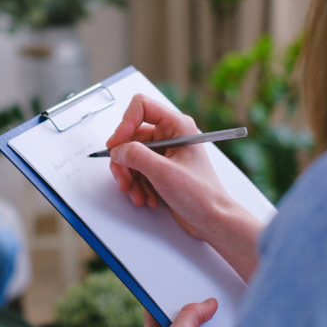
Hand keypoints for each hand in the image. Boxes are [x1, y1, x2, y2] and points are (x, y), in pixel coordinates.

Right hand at [107, 94, 229, 241]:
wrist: (211, 219)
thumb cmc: (201, 195)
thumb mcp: (164, 173)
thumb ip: (137, 156)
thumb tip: (117, 149)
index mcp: (177, 126)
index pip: (141, 107)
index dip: (124, 124)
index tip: (115, 145)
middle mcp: (169, 135)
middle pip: (130, 137)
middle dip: (125, 162)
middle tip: (125, 182)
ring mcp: (163, 152)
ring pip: (130, 156)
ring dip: (130, 178)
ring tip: (139, 195)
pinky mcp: (159, 167)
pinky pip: (135, 170)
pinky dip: (136, 185)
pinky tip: (146, 198)